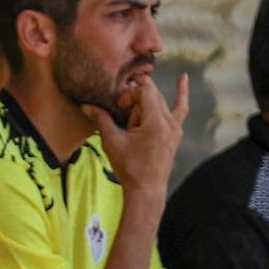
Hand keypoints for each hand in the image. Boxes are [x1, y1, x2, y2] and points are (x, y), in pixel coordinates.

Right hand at [85, 72, 187, 200]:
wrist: (146, 190)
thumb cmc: (129, 168)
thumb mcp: (112, 142)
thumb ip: (101, 120)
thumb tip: (85, 105)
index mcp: (156, 121)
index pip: (144, 91)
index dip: (129, 94)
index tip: (118, 107)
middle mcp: (169, 121)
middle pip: (151, 95)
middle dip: (134, 102)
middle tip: (121, 116)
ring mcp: (175, 127)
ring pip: (159, 102)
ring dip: (144, 108)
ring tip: (133, 125)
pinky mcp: (175, 133)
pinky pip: (181, 109)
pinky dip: (182, 94)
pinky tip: (183, 78)